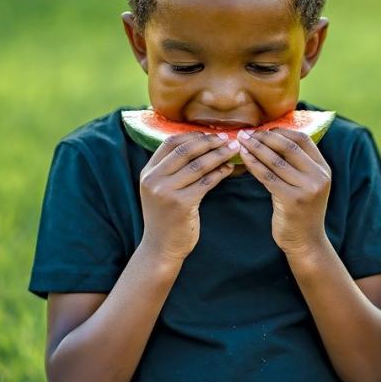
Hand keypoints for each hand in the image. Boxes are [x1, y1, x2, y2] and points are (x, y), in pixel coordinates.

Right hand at [138, 132, 237, 261]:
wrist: (161, 247)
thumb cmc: (166, 217)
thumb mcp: (161, 190)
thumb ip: (172, 170)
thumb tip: (201, 145)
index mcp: (148, 172)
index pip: (170, 143)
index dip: (193, 136)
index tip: (210, 133)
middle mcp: (153, 179)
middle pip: (185, 150)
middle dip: (209, 142)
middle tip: (227, 138)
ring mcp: (165, 191)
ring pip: (198, 165)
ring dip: (219, 155)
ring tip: (233, 149)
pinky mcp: (181, 204)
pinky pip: (206, 182)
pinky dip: (220, 173)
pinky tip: (229, 169)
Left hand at [238, 128, 331, 256]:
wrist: (306, 242)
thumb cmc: (301, 212)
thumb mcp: (308, 185)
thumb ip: (298, 165)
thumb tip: (273, 139)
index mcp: (323, 169)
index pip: (303, 140)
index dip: (282, 132)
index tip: (263, 130)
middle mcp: (318, 177)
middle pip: (288, 147)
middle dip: (265, 137)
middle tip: (247, 133)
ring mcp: (306, 188)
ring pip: (276, 160)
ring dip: (255, 148)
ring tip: (241, 141)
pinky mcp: (291, 200)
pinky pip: (267, 176)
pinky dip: (253, 164)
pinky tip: (244, 158)